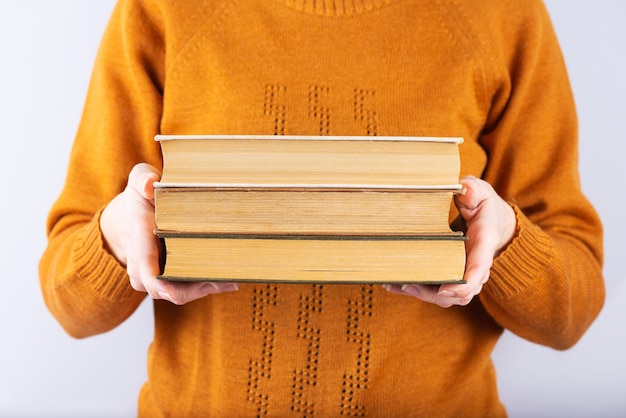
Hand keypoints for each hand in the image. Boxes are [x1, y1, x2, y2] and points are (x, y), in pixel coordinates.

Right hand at [100, 163, 238, 303]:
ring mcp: (154, 276)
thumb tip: (149, 185)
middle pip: (165, 290)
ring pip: (177, 293)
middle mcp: (142, 266)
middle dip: (192, 290)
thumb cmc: (139, 199)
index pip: (145, 271)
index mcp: (138, 242)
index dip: (159, 285)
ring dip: (202, 290)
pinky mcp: (167, 278)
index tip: (172, 291)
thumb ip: (142, 177)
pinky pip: (183, 290)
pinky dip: (204, 287)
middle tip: (222, 281)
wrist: (128, 220)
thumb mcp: (138, 180)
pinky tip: (227, 281)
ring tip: (230, 281)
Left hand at [384, 176, 515, 306]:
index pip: (478, 268)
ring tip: (396, 284)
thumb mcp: (481, 193)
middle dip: (435, 293)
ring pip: (447, 296)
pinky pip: (437, 291)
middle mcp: (476, 265)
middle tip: (408, 284)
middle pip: (461, 292)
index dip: (464, 283)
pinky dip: (416, 290)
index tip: (446, 289)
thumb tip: (463, 190)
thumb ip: (473, 191)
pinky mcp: (451, 275)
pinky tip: (394, 285)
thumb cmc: (484, 207)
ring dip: (422, 294)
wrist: (493, 223)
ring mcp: (464, 273)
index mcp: (484, 244)